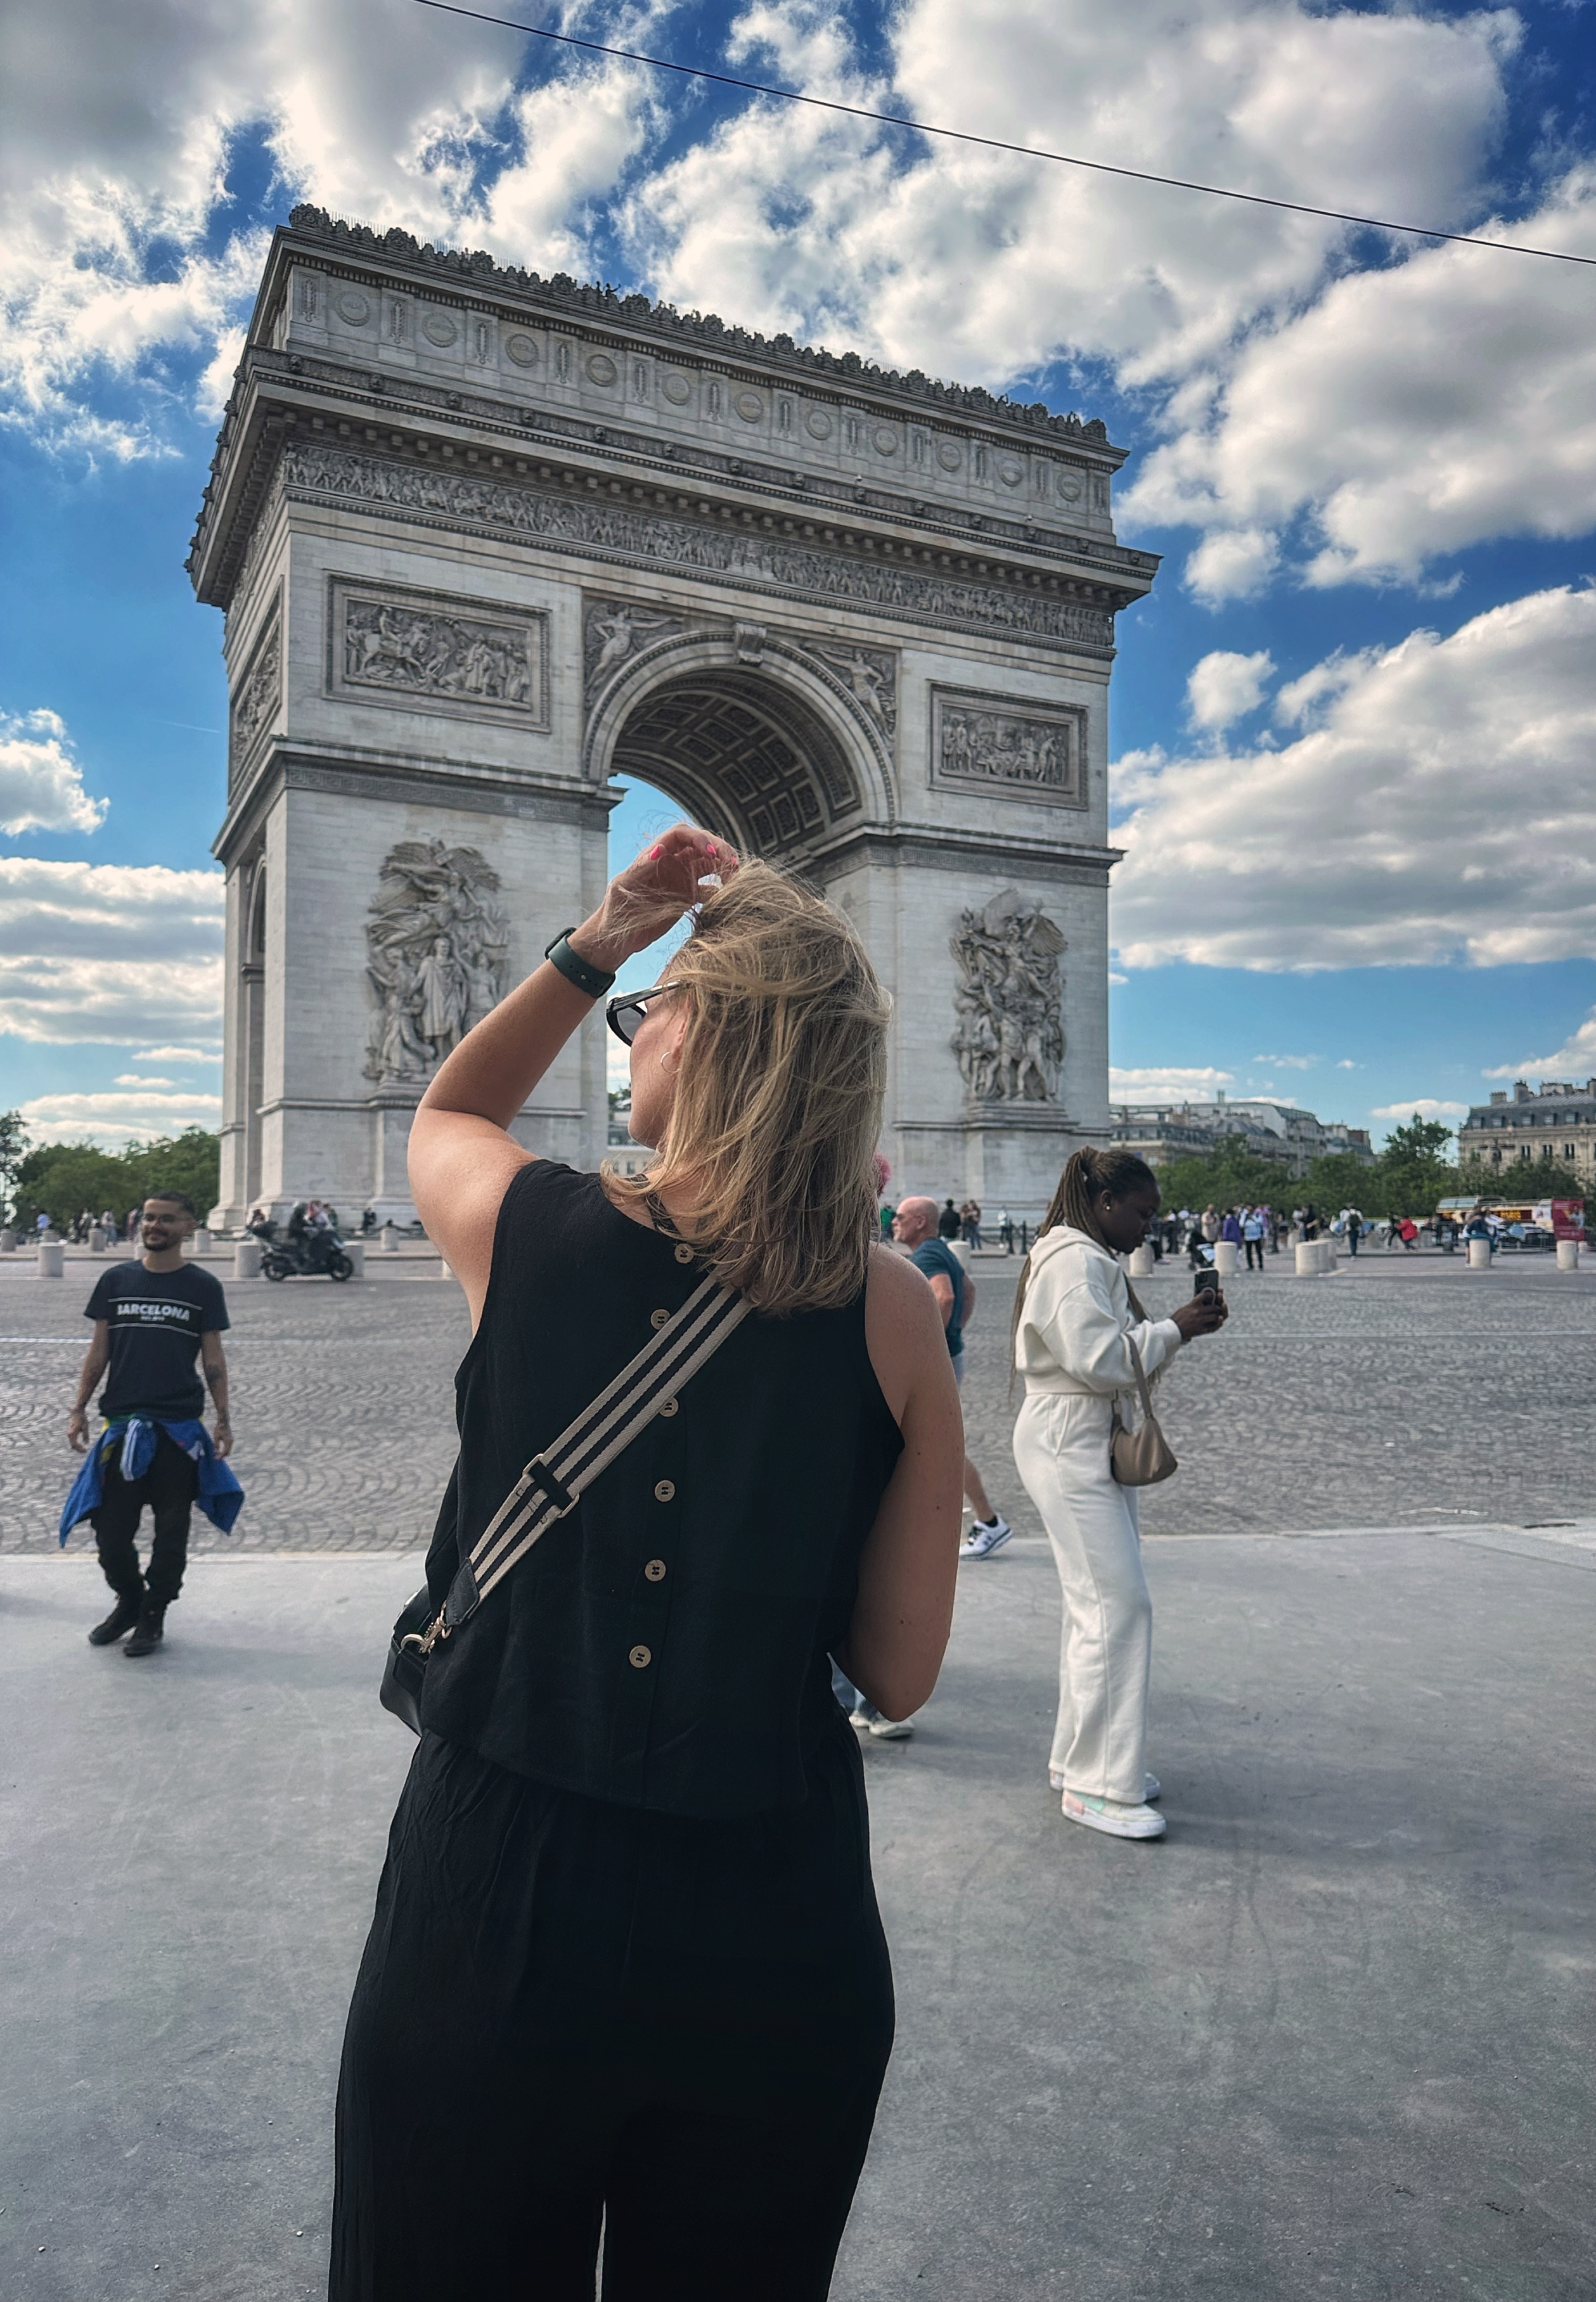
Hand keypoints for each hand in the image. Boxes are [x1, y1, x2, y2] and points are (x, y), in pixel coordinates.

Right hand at [67, 1406, 89, 1452]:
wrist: (77, 1412)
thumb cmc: (82, 1419)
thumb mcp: (85, 1427)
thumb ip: (85, 1435)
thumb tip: (86, 1443)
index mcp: (72, 1433)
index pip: (75, 1444)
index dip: (80, 1448)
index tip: (85, 1450)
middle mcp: (69, 1434)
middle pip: (73, 1445)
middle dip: (78, 1449)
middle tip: (85, 1451)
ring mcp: (69, 1433)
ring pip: (72, 1443)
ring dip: (77, 1447)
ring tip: (83, 1449)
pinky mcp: (71, 1432)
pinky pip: (72, 1440)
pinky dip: (76, 1444)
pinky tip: (79, 1446)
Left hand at [212, 1417, 232, 1459]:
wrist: (224, 1422)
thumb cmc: (219, 1429)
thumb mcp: (216, 1437)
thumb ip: (216, 1445)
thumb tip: (216, 1453)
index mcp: (228, 1441)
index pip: (225, 1451)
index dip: (221, 1456)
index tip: (216, 1459)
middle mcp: (231, 1442)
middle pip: (228, 1452)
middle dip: (222, 1456)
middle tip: (216, 1458)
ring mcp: (231, 1441)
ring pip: (228, 1450)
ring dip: (223, 1454)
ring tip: (217, 1456)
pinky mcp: (230, 1440)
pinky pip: (228, 1447)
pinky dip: (224, 1450)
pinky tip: (220, 1452)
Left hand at [568, 826, 738, 973]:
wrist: (617, 937)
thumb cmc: (614, 911)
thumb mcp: (622, 887)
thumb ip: (640, 868)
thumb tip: (658, 851)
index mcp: (655, 855)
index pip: (681, 835)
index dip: (698, 838)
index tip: (709, 852)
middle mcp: (671, 862)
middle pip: (700, 845)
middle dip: (718, 850)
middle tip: (732, 864)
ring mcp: (681, 879)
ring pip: (709, 864)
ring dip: (724, 867)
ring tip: (736, 877)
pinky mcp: (688, 897)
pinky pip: (710, 888)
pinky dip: (721, 890)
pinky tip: (728, 897)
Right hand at [1171, 1292, 1227, 1341]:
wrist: (1173, 1331)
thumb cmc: (1177, 1319)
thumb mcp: (1184, 1308)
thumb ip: (1194, 1305)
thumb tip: (1204, 1302)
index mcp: (1192, 1305)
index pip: (1205, 1295)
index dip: (1211, 1294)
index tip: (1213, 1294)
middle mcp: (1197, 1312)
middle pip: (1213, 1306)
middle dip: (1217, 1307)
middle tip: (1217, 1307)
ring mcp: (1200, 1321)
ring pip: (1215, 1315)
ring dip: (1217, 1315)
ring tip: (1216, 1315)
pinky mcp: (1201, 1329)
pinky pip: (1214, 1326)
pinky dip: (1218, 1323)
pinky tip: (1219, 1319)